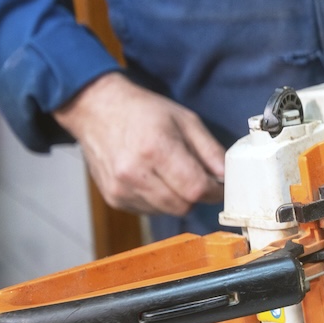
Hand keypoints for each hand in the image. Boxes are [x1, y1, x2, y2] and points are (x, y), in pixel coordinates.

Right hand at [52, 72, 225, 215]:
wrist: (96, 110)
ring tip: (172, 174)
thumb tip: (226, 176)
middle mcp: (135, 173)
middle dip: (197, 196)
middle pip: (183, 206)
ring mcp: (121, 189)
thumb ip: (210, 150)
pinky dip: (159, 201)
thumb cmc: (144, 112)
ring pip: (167, 211)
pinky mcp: (113, 198)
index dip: (214, 192)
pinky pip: (149, 211)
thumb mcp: (186, 120)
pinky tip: (154, 179)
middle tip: (197, 178)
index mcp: (156, 149)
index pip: (196, 189)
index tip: (220, 186)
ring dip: (178, 199)